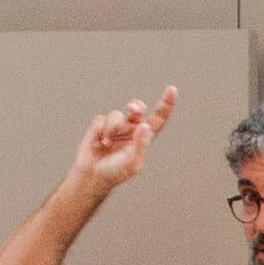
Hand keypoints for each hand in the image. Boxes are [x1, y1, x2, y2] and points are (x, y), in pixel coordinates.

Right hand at [64, 88, 178, 197]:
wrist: (92, 175)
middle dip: (136, 106)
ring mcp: (116, 126)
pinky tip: (97, 143)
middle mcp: (131, 128)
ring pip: (117, 114)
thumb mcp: (132, 163)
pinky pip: (101, 119)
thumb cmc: (115, 172)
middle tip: (133, 109)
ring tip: (106, 143)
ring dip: (112, 128)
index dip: (166, 105)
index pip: (158, 118)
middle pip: (138, 109)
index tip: (172, 89)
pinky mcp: (100, 125)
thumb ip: (140, 146)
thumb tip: (145, 126)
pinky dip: (99, 130)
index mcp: (143, 137)